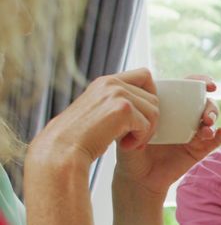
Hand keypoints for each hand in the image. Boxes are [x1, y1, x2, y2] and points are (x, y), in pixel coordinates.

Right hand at [27, 68, 161, 172]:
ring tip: (129, 143)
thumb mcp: (97, 110)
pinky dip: (140, 140)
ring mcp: (117, 94)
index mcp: (105, 82)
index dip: (151, 96)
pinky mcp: (123, 109)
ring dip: (145, 132)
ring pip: (154, 112)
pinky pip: (147, 125)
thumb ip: (116, 102)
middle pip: (153, 98)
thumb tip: (149, 103)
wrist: (62, 149)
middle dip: (149, 121)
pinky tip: (125, 146)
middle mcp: (111, 83)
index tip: (143, 116)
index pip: (145, 76)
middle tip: (134, 137)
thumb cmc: (80, 136)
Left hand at [114, 73, 220, 196]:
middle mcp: (184, 118)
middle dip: (210, 106)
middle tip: (206, 116)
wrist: (136, 177)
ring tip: (207, 126)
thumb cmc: (130, 150)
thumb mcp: (128, 125)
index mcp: (169, 107)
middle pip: (205, 103)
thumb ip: (133, 109)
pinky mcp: (198, 150)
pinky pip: (215, 140)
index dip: (202, 82)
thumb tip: (144, 96)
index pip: (189, 89)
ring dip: (214, 119)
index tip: (208, 84)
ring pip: (211, 120)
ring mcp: (193, 133)